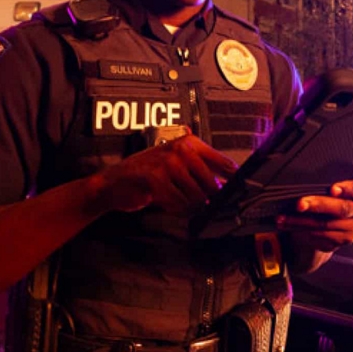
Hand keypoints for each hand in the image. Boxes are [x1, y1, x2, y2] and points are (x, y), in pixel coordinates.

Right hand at [89, 134, 238, 215]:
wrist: (115, 182)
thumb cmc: (148, 174)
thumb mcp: (178, 165)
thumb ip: (203, 172)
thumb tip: (229, 186)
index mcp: (191, 142)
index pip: (224, 164)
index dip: (234, 183)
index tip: (238, 195)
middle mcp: (181, 148)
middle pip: (212, 185)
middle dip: (208, 200)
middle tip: (200, 205)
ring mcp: (168, 162)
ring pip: (196, 197)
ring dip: (190, 207)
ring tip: (178, 202)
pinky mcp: (156, 178)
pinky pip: (179, 203)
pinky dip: (177, 209)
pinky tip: (168, 204)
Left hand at [277, 179, 352, 252]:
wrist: (330, 220)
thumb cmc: (331, 195)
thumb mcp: (334, 185)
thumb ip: (330, 181)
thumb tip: (306, 176)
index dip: (351, 188)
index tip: (332, 189)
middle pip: (344, 209)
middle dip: (319, 205)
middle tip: (300, 204)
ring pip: (328, 225)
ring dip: (302, 221)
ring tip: (284, 217)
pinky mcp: (344, 240)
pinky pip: (321, 236)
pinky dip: (301, 230)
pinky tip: (288, 225)